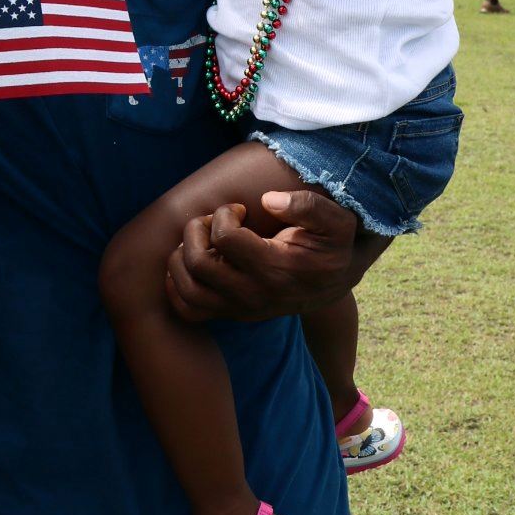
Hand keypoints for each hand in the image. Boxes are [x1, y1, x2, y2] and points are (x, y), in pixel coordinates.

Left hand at [165, 191, 357, 323]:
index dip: (224, 214)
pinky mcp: (230, 313)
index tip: (238, 209)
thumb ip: (309, 206)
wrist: (336, 282)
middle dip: (196, 231)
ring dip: (182, 257)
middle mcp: (252, 295)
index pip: (225, 238)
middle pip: (197, 263)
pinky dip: (178, 285)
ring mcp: (239, 308)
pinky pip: (188, 309)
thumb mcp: (337, 222)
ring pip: (186, 289)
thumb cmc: (332, 246)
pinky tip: (193, 261)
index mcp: (275, 269)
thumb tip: (268, 200)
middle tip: (212, 221)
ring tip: (201, 241)